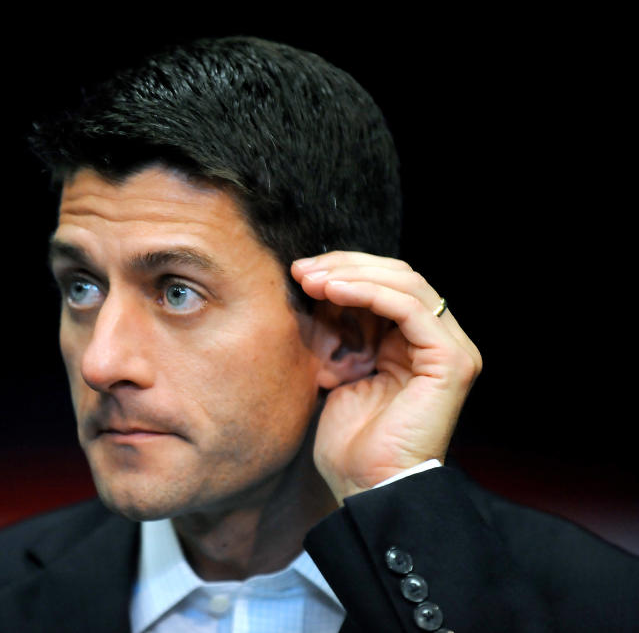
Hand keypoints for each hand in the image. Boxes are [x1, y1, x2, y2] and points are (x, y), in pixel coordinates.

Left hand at [291, 252, 481, 504]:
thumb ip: (344, 331)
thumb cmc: (351, 443)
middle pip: (399, 276)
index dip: (345, 270)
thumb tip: (320, 287)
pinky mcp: (451, 362)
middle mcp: (439, 341)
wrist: (366, 487)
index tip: (302, 272)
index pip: (387, 284)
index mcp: (415, 343)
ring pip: (406, 284)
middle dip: (346, 266)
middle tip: (303, 270)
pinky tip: (334, 293)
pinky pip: (411, 308)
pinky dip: (369, 293)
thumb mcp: (341, 371)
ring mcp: (451, 349)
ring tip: (313, 281)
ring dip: (353, 275)